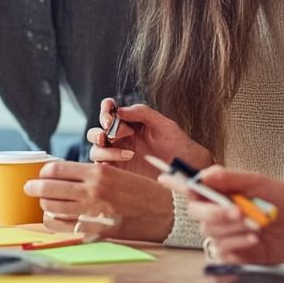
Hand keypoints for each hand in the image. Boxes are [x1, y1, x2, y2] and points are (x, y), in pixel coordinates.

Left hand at [23, 160, 175, 241]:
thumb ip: (91, 175)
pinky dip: (54, 223)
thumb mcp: (117, 173)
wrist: (164, 213)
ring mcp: (92, 213)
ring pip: (53, 209)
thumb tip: (64, 176)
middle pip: (49, 189)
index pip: (57, 170)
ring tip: (42, 203)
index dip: (43, 172)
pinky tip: (53, 219)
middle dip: (34, 188)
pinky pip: (64, 227)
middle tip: (28, 188)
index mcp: (98, 172)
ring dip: (43, 205)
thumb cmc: (141, 190)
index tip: (40, 174)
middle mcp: (92, 191)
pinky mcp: (95, 231)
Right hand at [86, 98, 211, 177]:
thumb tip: (119, 110)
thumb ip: (141, 112)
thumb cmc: (177, 144)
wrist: (187, 168)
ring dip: (105, 149)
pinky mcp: (120, 173)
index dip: (105, 110)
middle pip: (97, 132)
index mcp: (129, 124)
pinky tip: (126, 159)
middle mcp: (121, 139)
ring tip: (129, 153)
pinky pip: (102, 168)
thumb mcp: (163, 123)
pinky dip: (106, 163)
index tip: (109, 112)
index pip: (109, 113)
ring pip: (96, 150)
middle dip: (99, 131)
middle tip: (111, 133)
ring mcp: (118, 156)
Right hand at [160, 165, 283, 263]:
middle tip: (237, 211)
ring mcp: (228, 233)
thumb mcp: (259, 183)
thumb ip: (230, 179)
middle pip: (196, 212)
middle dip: (214, 212)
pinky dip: (235, 245)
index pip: (193, 187)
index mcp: (223, 191)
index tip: (163, 177)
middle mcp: (221, 211)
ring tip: (256, 225)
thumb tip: (203, 174)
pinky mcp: (237, 253)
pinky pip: (221, 252)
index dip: (176, 182)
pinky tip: (253, 240)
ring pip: (209, 233)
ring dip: (230, 229)